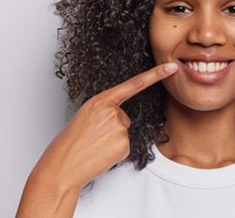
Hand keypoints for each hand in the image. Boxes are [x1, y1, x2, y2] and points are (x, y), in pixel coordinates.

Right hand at [31, 62, 177, 190]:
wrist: (63, 165)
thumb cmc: (71, 143)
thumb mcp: (85, 117)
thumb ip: (104, 112)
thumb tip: (119, 119)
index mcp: (100, 100)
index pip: (134, 84)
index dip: (155, 75)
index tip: (171, 67)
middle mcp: (111, 111)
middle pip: (124, 118)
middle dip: (112, 129)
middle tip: (92, 138)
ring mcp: (119, 127)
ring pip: (125, 133)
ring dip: (113, 141)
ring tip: (94, 146)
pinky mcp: (124, 144)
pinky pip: (126, 147)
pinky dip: (115, 153)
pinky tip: (101, 154)